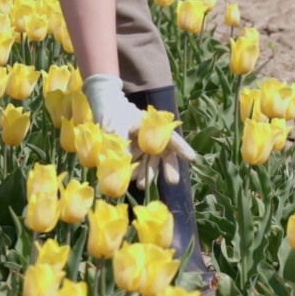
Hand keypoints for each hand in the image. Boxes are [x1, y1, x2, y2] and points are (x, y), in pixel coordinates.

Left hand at [82, 74, 196, 187]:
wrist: (103, 110)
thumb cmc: (114, 111)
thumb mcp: (117, 121)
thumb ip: (121, 136)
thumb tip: (124, 156)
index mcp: (154, 126)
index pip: (170, 136)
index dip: (181, 147)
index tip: (191, 158)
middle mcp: (153, 138)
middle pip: (166, 154)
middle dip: (170, 168)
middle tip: (172, 181)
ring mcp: (144, 148)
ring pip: (151, 163)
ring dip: (148, 175)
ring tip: (141, 185)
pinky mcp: (134, 156)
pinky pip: (138, 167)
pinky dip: (135, 174)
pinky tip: (130, 180)